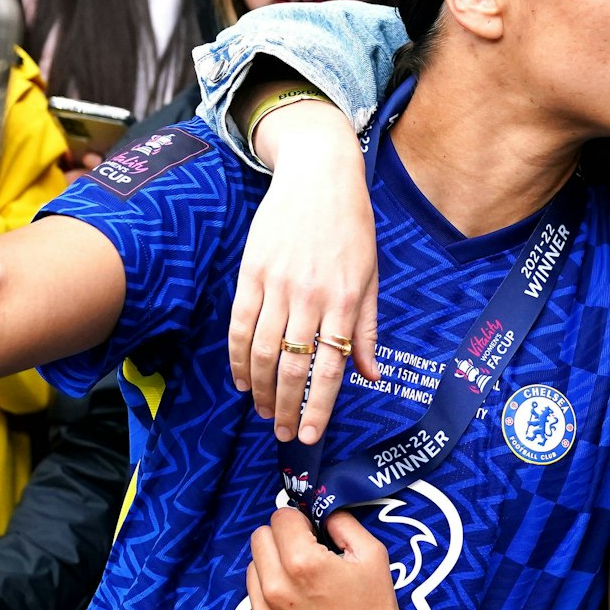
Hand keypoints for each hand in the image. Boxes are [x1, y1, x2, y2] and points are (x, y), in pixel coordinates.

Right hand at [229, 99, 380, 442]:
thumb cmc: (351, 226)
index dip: (319, 406)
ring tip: (263, 412)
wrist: (318, 174)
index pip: (330, 366)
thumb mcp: (370, 275)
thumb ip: (366, 329)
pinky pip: (241, 323)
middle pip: (293, 365)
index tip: (311, 435)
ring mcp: (278, 283)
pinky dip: (238, 356)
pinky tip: (242, 378)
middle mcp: (311, 295)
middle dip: (287, 407)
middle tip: (284, 434)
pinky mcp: (252, 271)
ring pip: (264, 350)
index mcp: (345, 299)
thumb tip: (370, 375)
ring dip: (261, 388)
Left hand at [244, 508, 412, 609]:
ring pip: (252, 572)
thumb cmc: (376, 607)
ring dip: (272, 571)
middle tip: (304, 555)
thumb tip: (320, 514)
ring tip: (301, 587)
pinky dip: (271, 605)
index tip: (312, 534)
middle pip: (259, 539)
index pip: (280, 517)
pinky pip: (254, 608)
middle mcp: (276, 590)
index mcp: (302, 563)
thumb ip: (342, 523)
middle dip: (281, 540)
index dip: (300, 521)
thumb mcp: (372, 553)